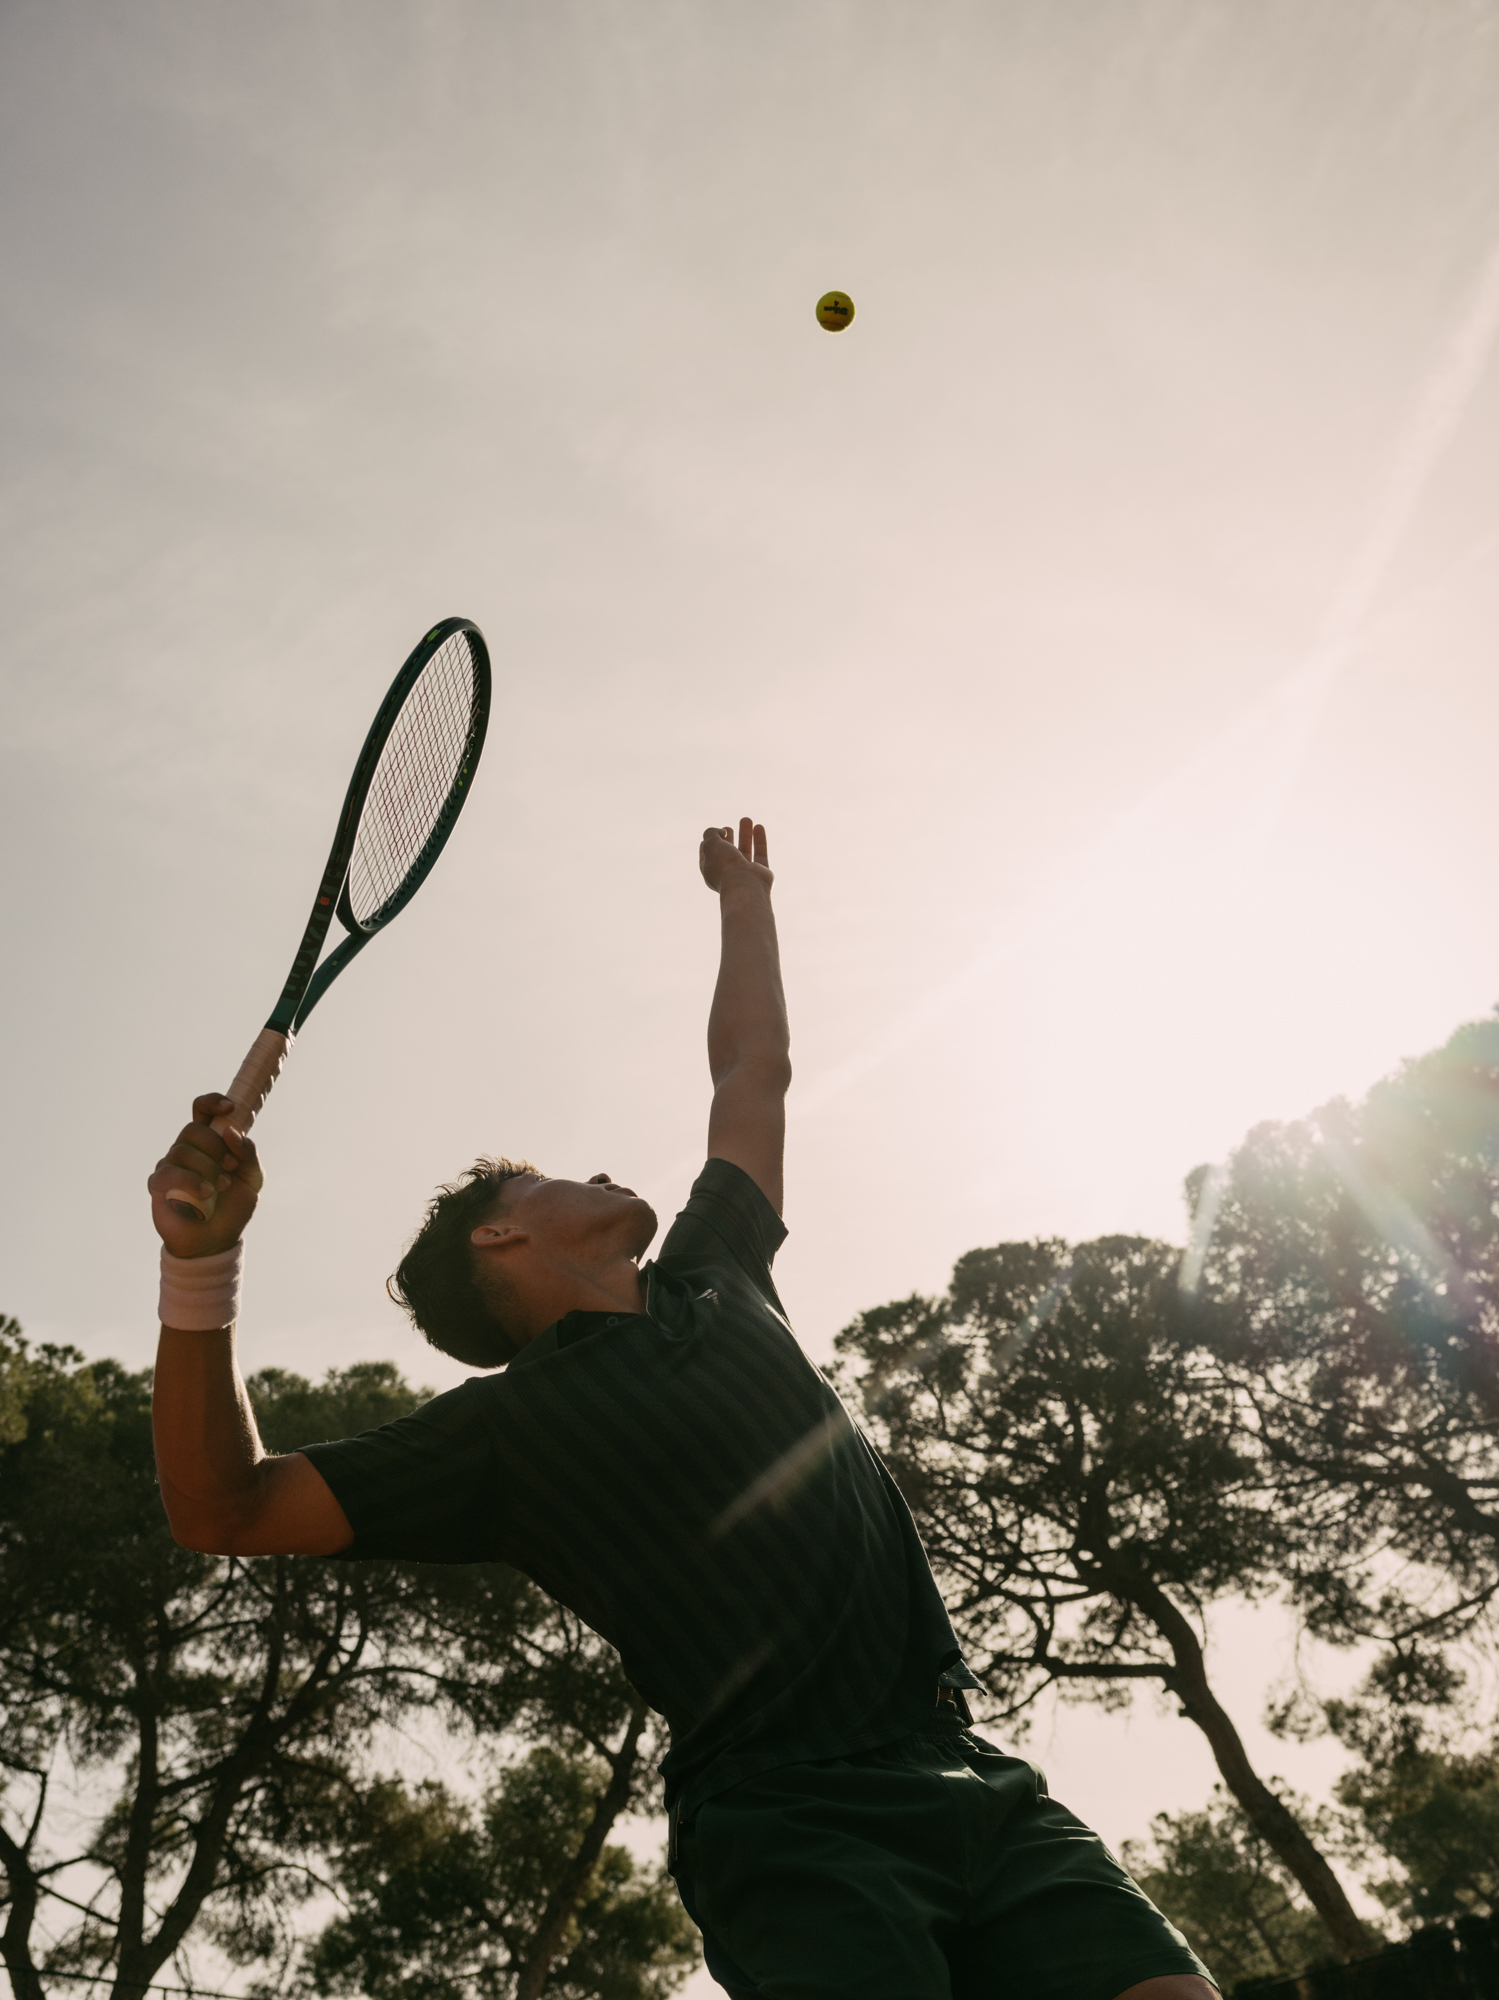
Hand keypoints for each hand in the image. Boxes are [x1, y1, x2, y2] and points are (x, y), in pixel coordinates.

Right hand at [148, 1094, 263, 1257]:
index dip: (212, 1102)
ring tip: (221, 1186)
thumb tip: (232, 1132)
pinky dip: (190, 1181)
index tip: (229, 1108)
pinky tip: (205, 1193)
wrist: (216, 1241)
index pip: (202, 1110)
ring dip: (207, 1167)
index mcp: (210, 1142)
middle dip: (216, 1146)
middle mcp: (187, 1149)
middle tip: (231, 1166)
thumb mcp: (253, 1179)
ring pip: (183, 1150)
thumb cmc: (232, 1208)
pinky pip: (169, 1173)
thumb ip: (248, 1154)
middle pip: (194, 1129)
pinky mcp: (158, 1185)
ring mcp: (170, 1165)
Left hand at [700, 818, 773, 895]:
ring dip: (745, 835)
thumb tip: (721, 831)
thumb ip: (711, 833)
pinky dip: (759, 840)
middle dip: (727, 839)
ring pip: (744, 851)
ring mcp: (744, 874)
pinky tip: (759, 826)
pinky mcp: (760, 872)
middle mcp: (727, 874)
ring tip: (746, 819)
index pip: (707, 856)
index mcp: (711, 871)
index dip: (708, 845)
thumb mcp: (711, 845)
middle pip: (727, 853)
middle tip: (728, 828)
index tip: (712, 834)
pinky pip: (760, 854)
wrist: (746, 887)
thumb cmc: (726, 867)